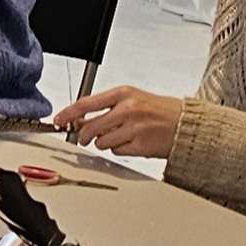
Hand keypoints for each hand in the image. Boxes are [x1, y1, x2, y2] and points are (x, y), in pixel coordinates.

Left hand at [52, 84, 182, 158]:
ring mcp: (134, 128)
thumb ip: (106, 107)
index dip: (68, 113)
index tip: (58, 120)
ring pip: (102, 142)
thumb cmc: (159, 110)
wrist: (186, 123)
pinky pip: (117, 151)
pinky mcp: (141, 145)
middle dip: (84, 136)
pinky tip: (132, 142)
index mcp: (123, 94)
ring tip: (122, 136)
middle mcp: (128, 109)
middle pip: (90, 128)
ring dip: (106, 142)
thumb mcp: (132, 99)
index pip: (86, 104)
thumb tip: (79, 119)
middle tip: (85, 138)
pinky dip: (120, 149)